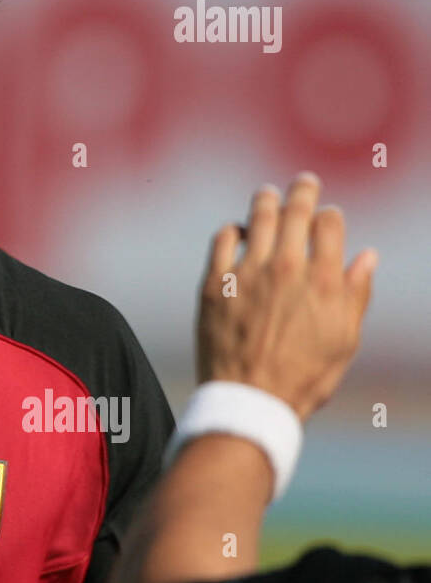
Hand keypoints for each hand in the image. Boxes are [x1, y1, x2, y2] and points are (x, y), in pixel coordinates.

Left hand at [197, 172, 377, 420]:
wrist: (249, 399)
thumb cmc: (303, 377)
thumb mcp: (344, 340)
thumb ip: (356, 294)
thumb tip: (367, 256)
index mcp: (323, 281)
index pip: (329, 224)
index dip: (330, 215)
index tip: (328, 215)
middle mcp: (285, 268)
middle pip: (294, 211)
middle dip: (302, 191)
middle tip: (303, 182)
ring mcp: (246, 272)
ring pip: (257, 217)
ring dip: (265, 201)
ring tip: (267, 195)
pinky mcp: (215, 282)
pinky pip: (222, 240)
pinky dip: (232, 230)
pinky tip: (236, 231)